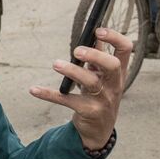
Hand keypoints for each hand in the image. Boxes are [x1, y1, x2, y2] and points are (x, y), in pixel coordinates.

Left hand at [30, 27, 134, 150]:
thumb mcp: (102, 75)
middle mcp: (115, 84)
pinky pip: (68, 101)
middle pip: (112, 66)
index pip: (125, 49)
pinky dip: (49, 94)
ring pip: (90, 82)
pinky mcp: (89, 112)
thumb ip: (98, 54)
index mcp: (119, 72)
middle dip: (95, 55)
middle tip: (76, 50)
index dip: (114, 37)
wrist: (99, 129)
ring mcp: (103, 100)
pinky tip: (34, 89)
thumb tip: (92, 30)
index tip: (97, 29)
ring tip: (56, 64)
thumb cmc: (100, 94)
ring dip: (72, 71)